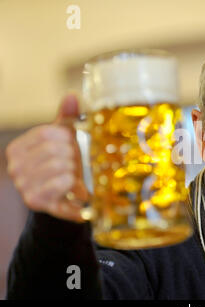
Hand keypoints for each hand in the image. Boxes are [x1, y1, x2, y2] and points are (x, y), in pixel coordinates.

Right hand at [6, 94, 87, 221]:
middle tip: (76, 164)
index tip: (71, 146)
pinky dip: (76, 185)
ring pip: (61, 167)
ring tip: (75, 177)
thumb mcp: (63, 140)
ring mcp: (23, 186)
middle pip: (55, 151)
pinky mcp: (37, 201)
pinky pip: (63, 184)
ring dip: (76, 171)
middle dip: (73, 156)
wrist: (62, 199)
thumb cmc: (62, 165)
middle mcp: (15, 168)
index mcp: (17, 149)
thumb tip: (72, 95)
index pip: (46, 133)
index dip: (66, 138)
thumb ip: (67, 118)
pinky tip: (77, 189)